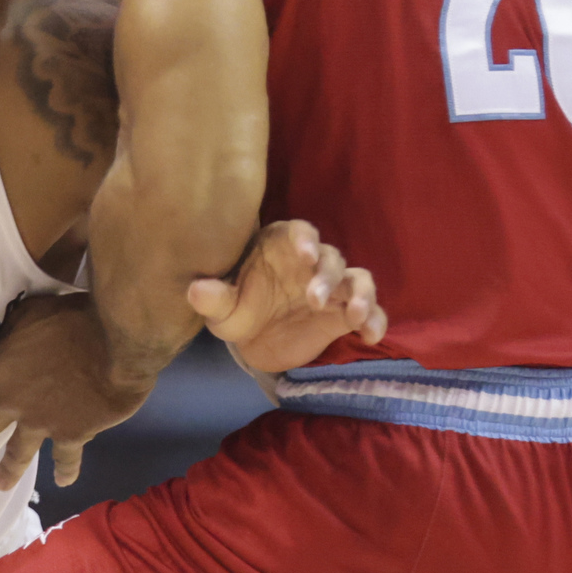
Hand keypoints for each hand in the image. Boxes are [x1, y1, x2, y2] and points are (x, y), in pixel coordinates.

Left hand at [0, 293, 148, 490]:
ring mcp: (41, 424)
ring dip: (7, 470)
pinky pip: (66, 457)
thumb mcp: (28, 314)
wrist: (116, 346)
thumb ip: (10, 332)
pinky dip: (65, 469)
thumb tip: (3, 338)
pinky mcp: (72, 434)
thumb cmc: (69, 322)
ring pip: (17, 454)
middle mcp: (10, 405)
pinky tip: (63, 480)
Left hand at [185, 219, 386, 379]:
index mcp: (281, 248)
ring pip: (358, 279)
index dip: (305, 239)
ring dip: (361, 293)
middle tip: (313, 299)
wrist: (256, 341)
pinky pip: (371, 311)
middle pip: (331, 257)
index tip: (305, 254)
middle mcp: (312, 263)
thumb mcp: (221, 309)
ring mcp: (334, 287)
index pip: (299, 232)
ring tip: (355, 315)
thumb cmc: (239, 310)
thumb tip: (196, 290)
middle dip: (327, 276)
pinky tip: (370, 336)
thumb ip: (212, 298)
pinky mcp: (346, 314)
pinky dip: (375, 320)